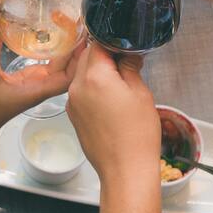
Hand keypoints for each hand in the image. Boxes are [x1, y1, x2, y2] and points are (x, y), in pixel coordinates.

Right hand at [0, 16, 82, 145]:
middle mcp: (41, 87)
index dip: (79, 59)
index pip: (69, 77)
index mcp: (36, 89)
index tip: (83, 38)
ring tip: (73, 28)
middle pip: (69, 70)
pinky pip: (49, 66)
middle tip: (80, 26)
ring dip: (68, 51)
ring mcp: (36, 84)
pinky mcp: (30, 81)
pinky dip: (55, 53)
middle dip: (77, 50)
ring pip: (60, 68)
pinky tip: (55, 38)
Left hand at [67, 43, 159, 181]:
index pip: (97, 44)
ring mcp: (72, 102)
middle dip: (104, 55)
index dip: (112, 41)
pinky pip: (80, 91)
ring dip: (97, 71)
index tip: (125, 45)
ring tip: (120, 82)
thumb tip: (128, 54)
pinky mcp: (73, 115)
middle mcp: (77, 87)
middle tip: (125, 61)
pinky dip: (92, 88)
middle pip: (87, 57)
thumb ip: (130, 67)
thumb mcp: (140, 93)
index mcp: (94, 76)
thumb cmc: (136, 135)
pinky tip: (110, 98)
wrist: (125, 171)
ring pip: (82, 74)